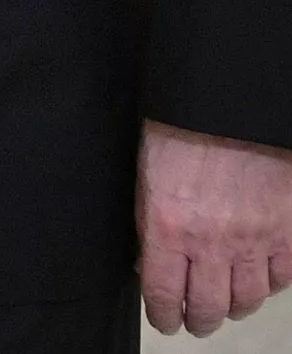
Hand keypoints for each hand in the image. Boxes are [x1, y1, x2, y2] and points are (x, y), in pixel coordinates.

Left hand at [138, 119, 291, 334]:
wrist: (225, 104)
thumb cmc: (178, 130)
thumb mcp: (147, 177)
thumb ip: (150, 224)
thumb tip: (149, 260)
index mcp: (167, 227)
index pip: (162, 294)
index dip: (162, 315)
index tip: (164, 320)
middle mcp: (210, 243)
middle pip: (208, 308)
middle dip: (199, 320)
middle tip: (196, 320)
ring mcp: (253, 241)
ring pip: (247, 301)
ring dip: (234, 307)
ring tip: (226, 304)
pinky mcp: (285, 233)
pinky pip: (281, 279)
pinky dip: (269, 285)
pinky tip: (258, 279)